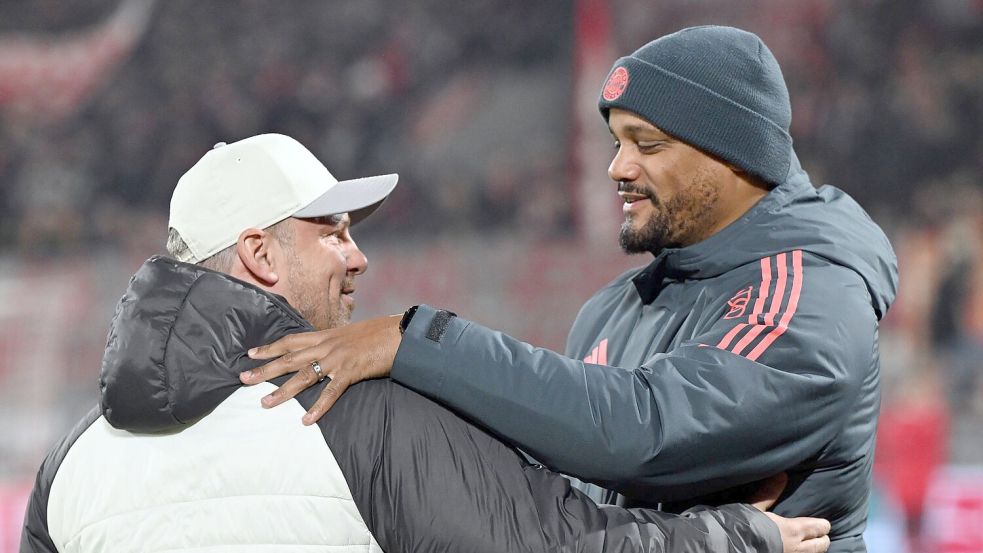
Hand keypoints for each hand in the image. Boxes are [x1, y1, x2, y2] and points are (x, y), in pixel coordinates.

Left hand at [239, 314, 401, 423]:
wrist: (403, 332)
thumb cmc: (381, 333)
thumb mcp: (353, 334)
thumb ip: (337, 343)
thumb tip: (328, 352)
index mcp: (327, 335)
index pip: (291, 339)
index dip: (270, 347)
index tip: (251, 353)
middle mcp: (328, 345)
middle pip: (289, 357)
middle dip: (265, 369)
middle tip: (243, 378)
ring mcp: (338, 358)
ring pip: (304, 375)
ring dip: (283, 391)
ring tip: (265, 404)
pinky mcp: (352, 371)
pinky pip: (331, 392)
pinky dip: (318, 407)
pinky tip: (307, 420)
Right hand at [748, 474, 829, 552]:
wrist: (733, 547)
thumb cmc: (743, 527)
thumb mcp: (754, 507)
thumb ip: (769, 493)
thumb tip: (782, 474)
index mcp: (793, 530)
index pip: (819, 528)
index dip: (822, 525)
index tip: (822, 523)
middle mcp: (797, 548)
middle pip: (822, 545)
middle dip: (822, 539)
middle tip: (819, 534)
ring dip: (814, 549)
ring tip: (808, 544)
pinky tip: (796, 550)